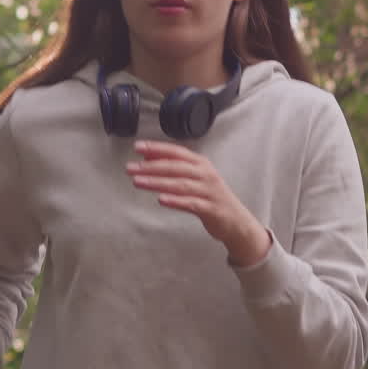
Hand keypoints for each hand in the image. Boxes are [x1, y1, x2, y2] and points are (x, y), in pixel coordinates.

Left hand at [126, 141, 271, 266]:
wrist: (236, 221)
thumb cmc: (211, 197)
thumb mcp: (195, 178)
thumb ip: (175, 168)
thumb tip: (148, 158)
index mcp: (200, 163)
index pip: (176, 152)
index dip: (156, 148)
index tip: (138, 147)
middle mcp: (205, 174)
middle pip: (175, 167)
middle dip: (151, 166)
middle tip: (131, 168)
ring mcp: (209, 191)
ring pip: (180, 184)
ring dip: (157, 182)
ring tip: (138, 181)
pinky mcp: (211, 208)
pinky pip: (191, 203)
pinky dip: (175, 201)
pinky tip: (161, 200)